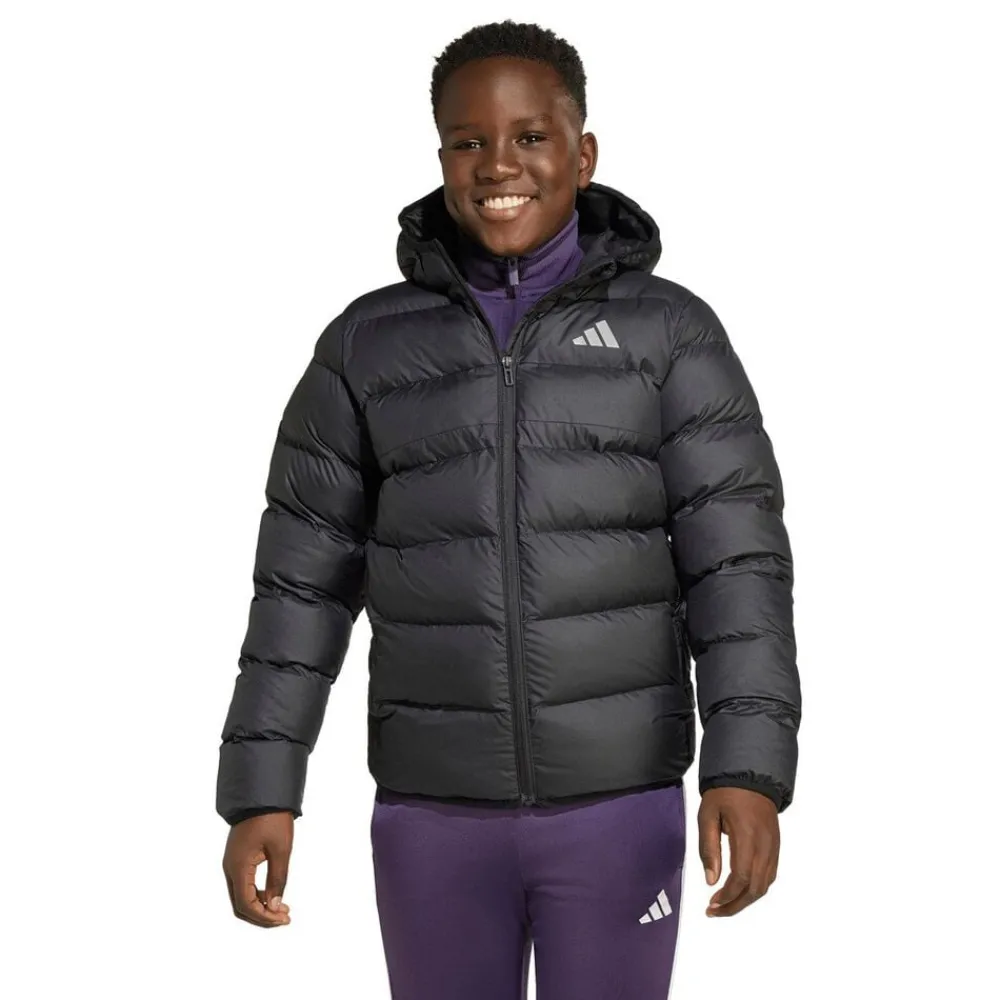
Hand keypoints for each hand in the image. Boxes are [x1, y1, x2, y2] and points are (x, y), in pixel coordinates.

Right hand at [222, 811, 293, 926]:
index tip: (283, 918)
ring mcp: (232, 863)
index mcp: (238, 867)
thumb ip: (278, 879)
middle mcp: (230, 868)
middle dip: (261, 915)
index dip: (264, 916)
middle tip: (284, 918)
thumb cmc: (272, 819)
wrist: (263, 794)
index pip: (246, 904)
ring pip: (241, 896)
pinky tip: (273, 894)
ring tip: (283, 908)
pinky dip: (257, 894)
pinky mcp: (237, 859)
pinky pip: (243, 884)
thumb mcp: (281, 849)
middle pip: (240, 905)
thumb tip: (275, 906)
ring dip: (260, 906)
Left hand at [698, 787, 778, 916]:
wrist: (750, 775)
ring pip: (765, 885)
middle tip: (715, 910)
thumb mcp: (707, 815)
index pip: (742, 878)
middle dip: (736, 905)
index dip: (728, 896)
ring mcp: (773, 847)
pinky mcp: (776, 846)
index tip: (712, 904)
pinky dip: (756, 888)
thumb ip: (708, 848)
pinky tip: (741, 889)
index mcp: (747, 837)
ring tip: (725, 904)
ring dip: (746, 899)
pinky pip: (770, 874)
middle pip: (756, 889)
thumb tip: (711, 880)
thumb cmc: (725, 793)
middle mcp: (765, 845)